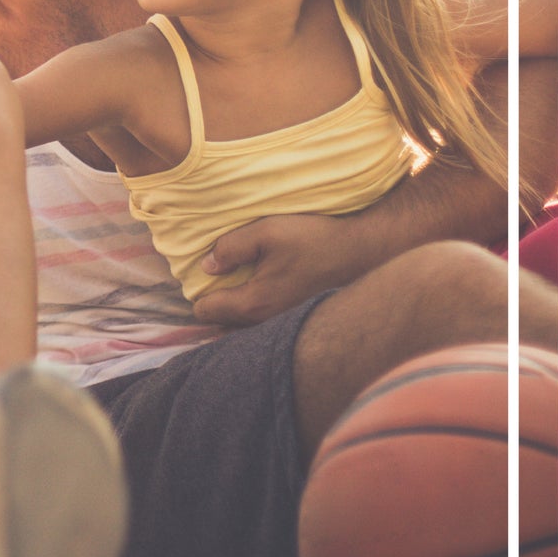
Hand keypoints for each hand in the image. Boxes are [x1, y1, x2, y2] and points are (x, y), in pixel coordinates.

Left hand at [190, 213, 360, 325]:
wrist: (358, 252)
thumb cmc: (312, 240)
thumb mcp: (265, 232)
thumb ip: (230, 248)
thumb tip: (207, 265)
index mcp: (253, 302)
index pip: (205, 311)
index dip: (198, 290)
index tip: (206, 271)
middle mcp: (264, 322)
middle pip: (220, 322)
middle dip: (214, 300)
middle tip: (219, 274)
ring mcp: (280, 324)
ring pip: (240, 324)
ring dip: (232, 306)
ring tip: (236, 280)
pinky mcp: (292, 319)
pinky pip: (259, 323)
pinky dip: (250, 309)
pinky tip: (259, 286)